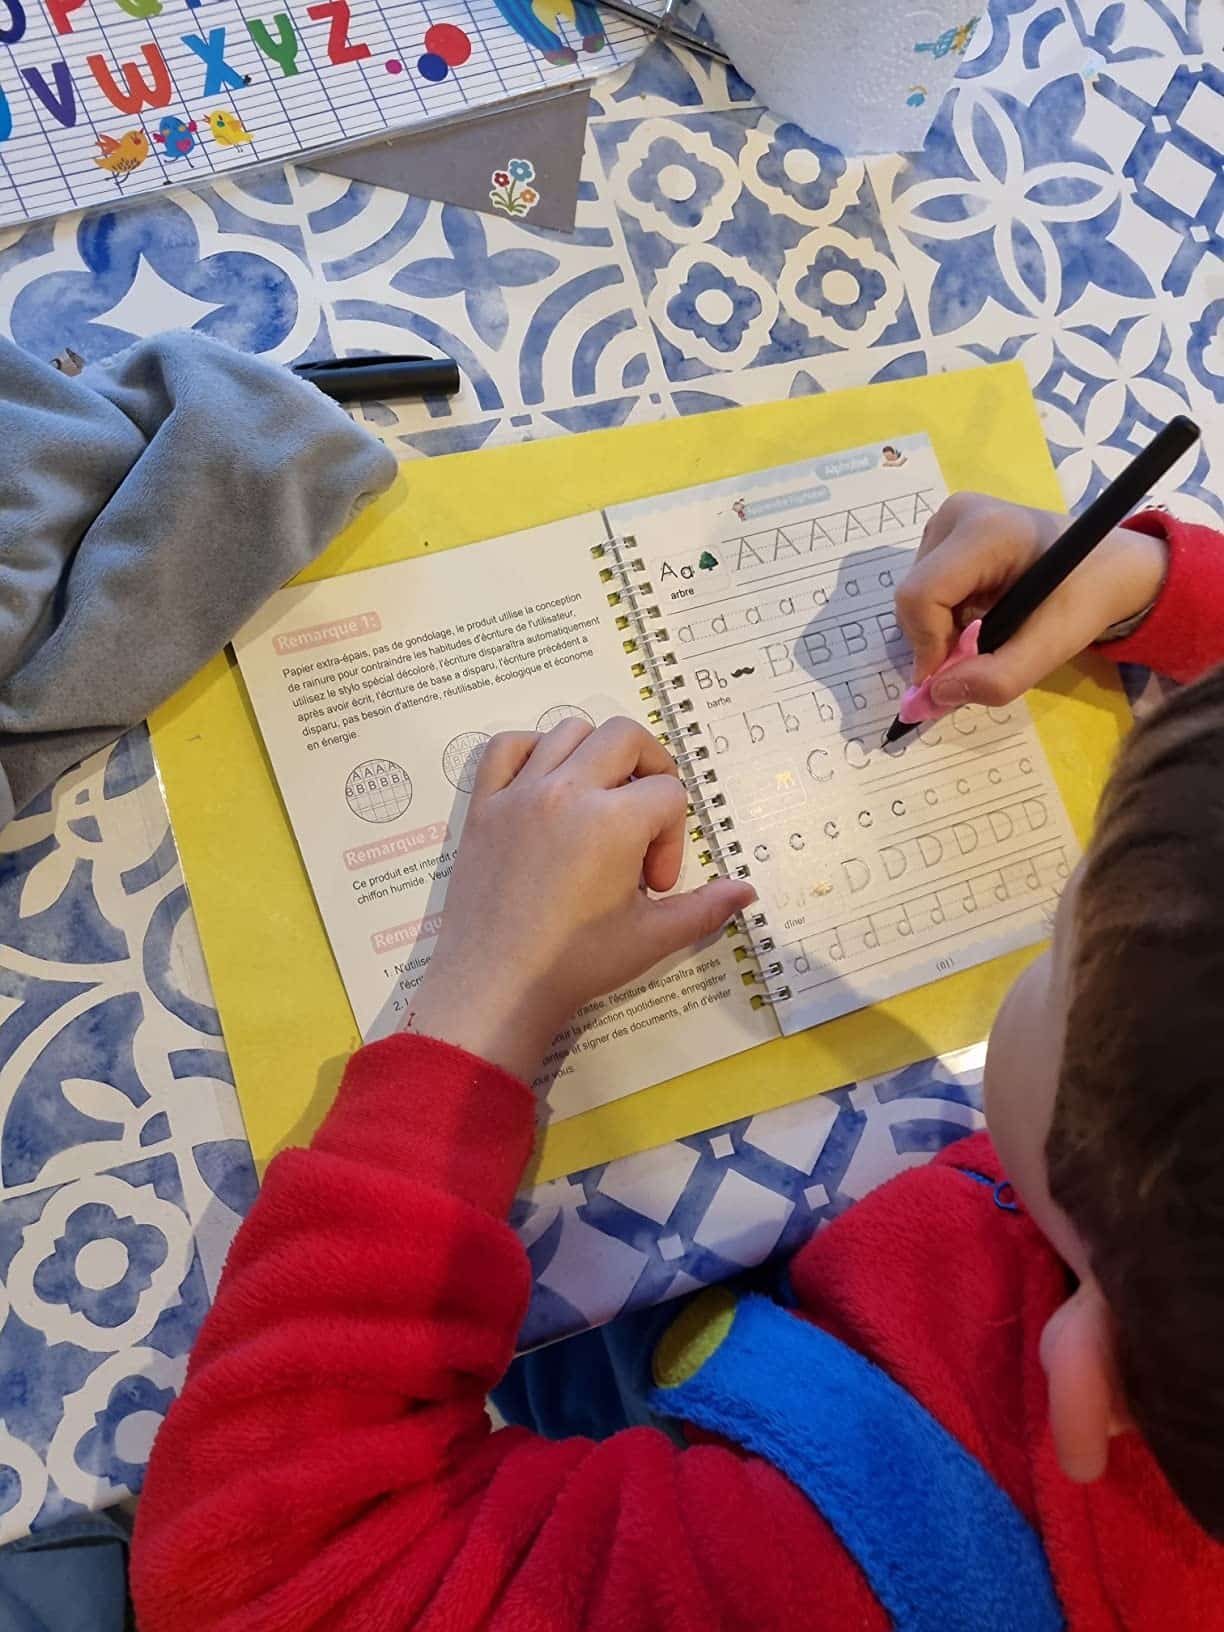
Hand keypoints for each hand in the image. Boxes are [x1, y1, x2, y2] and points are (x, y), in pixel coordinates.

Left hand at [405, 717, 756, 1081]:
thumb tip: (746, 892)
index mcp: (613, 820)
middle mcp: (566, 790)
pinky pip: (506, 746)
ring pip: (568, 731)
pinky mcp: (483, 805)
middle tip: (645, 819)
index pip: (668, 793)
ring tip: (598, 806)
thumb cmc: (575, 964)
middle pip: (625, 737)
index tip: (655, 884)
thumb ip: (704, 908)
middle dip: (650, 769)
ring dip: (595, 757)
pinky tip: (545, 786)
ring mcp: (519, 793)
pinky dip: (531, 751)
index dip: (674, 837)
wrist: (495, 987)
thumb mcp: (651, 938)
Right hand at [895, 493, 1166, 708]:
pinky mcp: (945, 530)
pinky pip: (923, 588)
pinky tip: (979, 613)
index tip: (952, 678)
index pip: (921, 594)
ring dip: (940, 630)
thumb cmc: (1085, 597)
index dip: (928, 645)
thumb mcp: (1053, 646)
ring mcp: (948, 518)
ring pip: (915, 597)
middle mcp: (958, 514)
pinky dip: (942, 616)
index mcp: (986, 530)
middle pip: (914, 597)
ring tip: (986, 632)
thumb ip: (998, 678)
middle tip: (978, 658)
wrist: (1108, 564)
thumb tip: (935, 694)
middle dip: (936, 641)